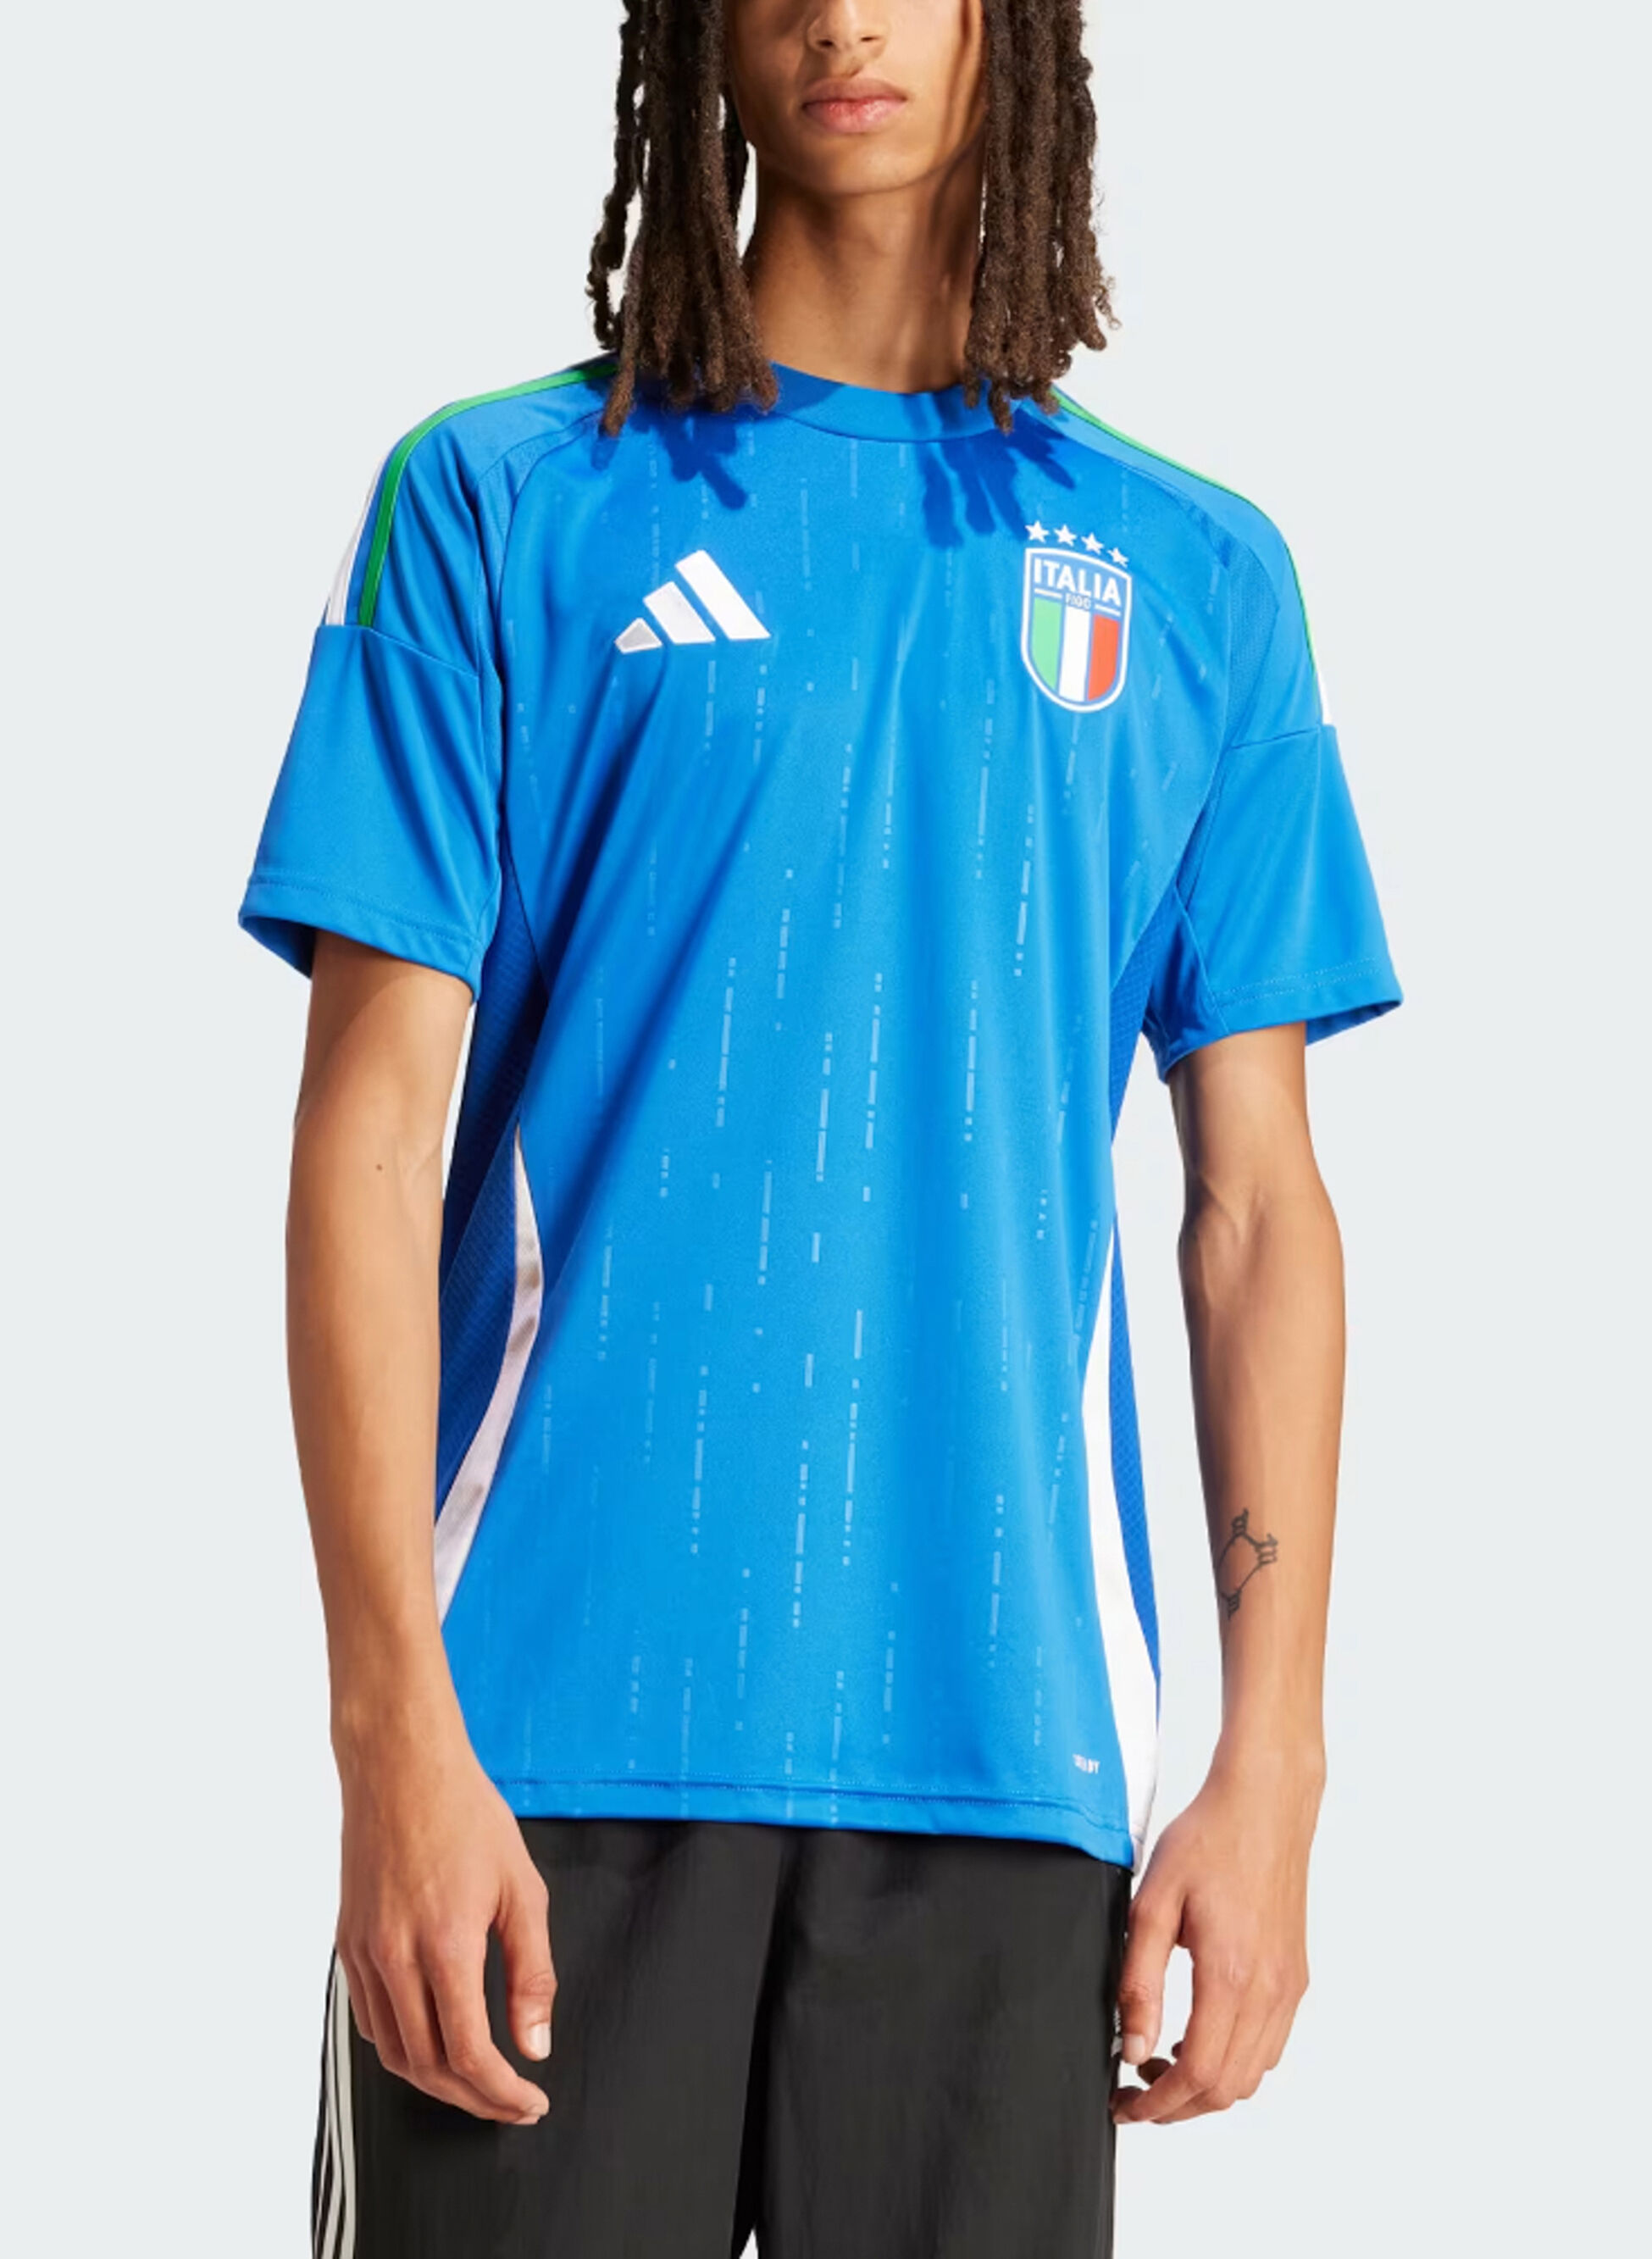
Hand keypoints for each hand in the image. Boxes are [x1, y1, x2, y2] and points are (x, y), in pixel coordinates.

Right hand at [334, 1693, 554, 2124]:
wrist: (400, 1767)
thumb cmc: (466, 1815)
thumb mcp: (521, 1888)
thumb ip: (531, 1973)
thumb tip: (535, 2044)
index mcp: (445, 1945)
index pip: (468, 2055)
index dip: (501, 2093)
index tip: (530, 2102)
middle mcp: (395, 1958)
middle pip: (428, 2067)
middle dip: (473, 2098)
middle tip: (511, 2104)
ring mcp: (364, 1954)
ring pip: (392, 2053)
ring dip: (435, 2082)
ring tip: (477, 2082)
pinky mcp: (347, 1944)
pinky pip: (369, 2020)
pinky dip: (401, 2048)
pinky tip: (432, 2041)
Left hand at [1111, 1747, 1321, 2124]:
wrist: (1265, 1804)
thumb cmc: (1207, 1841)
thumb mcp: (1152, 1903)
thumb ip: (1140, 1981)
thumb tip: (1131, 2046)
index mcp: (1230, 1975)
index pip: (1196, 2074)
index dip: (1157, 2104)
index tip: (1125, 2106)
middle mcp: (1269, 1991)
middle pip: (1227, 2088)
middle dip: (1178, 2106)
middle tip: (1135, 2095)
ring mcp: (1289, 1987)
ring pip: (1252, 2074)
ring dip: (1207, 2087)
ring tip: (1161, 2065)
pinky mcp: (1295, 1976)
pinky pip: (1270, 2045)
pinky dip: (1235, 2061)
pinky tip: (1201, 2036)